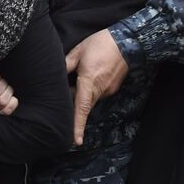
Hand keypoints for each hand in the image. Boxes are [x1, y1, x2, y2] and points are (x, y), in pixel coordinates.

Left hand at [65, 29, 128, 146]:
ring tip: (82, 73)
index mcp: (89, 81)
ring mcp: (108, 90)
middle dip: (75, 104)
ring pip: (90, 98)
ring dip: (82, 93)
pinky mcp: (113, 88)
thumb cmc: (101, 44)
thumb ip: (66, 64)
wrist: (127, 42)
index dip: (78, 125)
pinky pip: (98, 93)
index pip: (81, 108)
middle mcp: (100, 90)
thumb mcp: (79, 50)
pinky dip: (91, 88)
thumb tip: (56, 74)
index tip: (76, 141)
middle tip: (70, 88)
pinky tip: (92, 73)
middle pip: (84, 105)